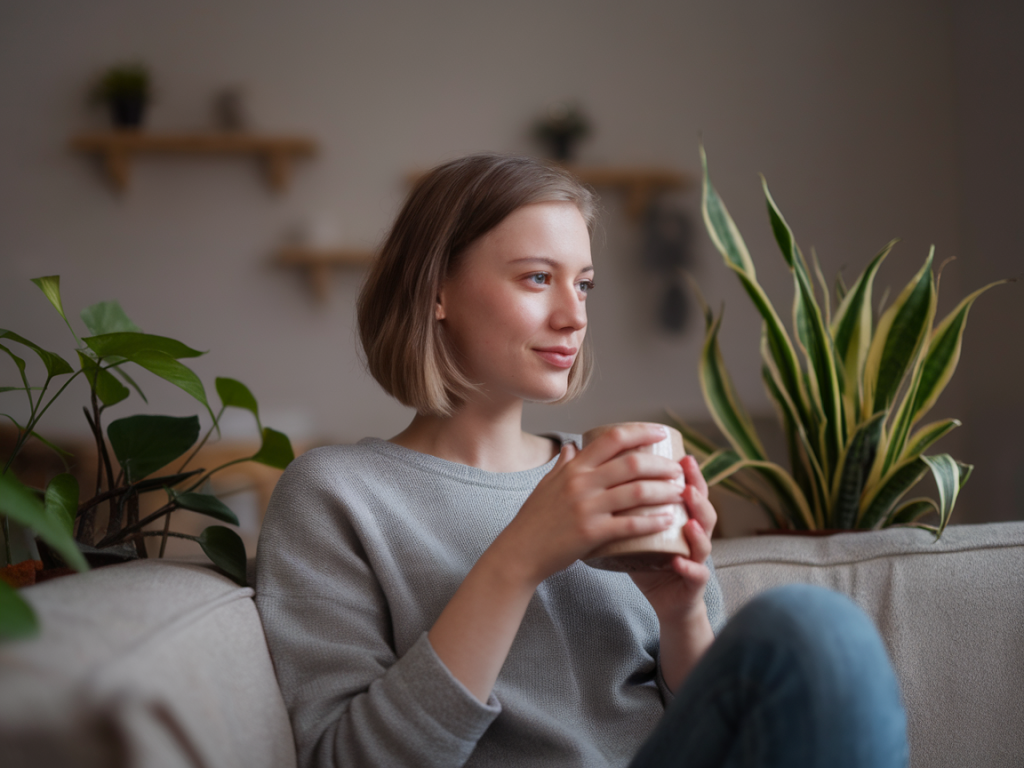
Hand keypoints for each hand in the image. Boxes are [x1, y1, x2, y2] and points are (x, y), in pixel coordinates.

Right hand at [491, 423, 685, 587]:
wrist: (519, 552)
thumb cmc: (533, 520)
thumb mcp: (546, 484)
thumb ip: (562, 465)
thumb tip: (572, 447)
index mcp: (574, 468)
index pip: (612, 439)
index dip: (641, 432)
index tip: (661, 433)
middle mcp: (581, 483)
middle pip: (632, 464)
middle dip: (661, 465)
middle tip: (677, 469)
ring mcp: (587, 508)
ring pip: (637, 492)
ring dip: (665, 491)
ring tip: (680, 492)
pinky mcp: (591, 533)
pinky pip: (631, 525)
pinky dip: (654, 521)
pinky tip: (669, 520)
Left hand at [629, 456, 716, 624]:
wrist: (663, 599)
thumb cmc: (648, 559)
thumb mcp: (636, 527)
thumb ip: (624, 502)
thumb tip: (598, 472)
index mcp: (681, 516)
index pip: (689, 489)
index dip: (688, 473)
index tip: (680, 455)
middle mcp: (694, 534)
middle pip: (702, 508)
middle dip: (698, 493)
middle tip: (687, 480)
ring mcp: (696, 558)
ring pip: (704, 540)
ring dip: (700, 528)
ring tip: (691, 519)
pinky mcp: (693, 583)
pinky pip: (696, 574)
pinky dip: (689, 567)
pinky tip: (679, 561)